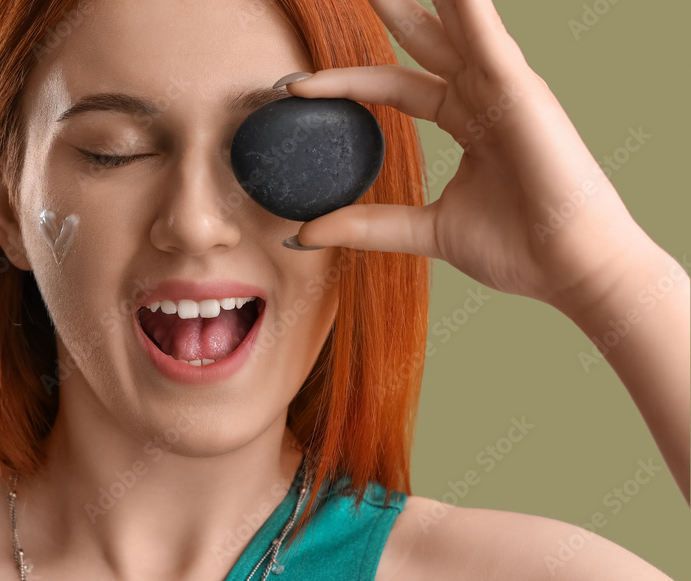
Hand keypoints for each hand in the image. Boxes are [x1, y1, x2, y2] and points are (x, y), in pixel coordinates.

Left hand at [283, 0, 657, 314]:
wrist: (570, 269)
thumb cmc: (519, 248)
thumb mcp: (428, 229)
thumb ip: (369, 224)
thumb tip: (305, 233)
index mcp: (468, 121)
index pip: (394, 88)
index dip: (346, 84)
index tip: (296, 87)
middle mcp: (484, 96)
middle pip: (424, 42)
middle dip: (390, 12)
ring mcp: (504, 88)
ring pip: (454, 25)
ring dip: (420, 2)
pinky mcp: (520, 90)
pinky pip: (485, 36)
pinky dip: (466, 8)